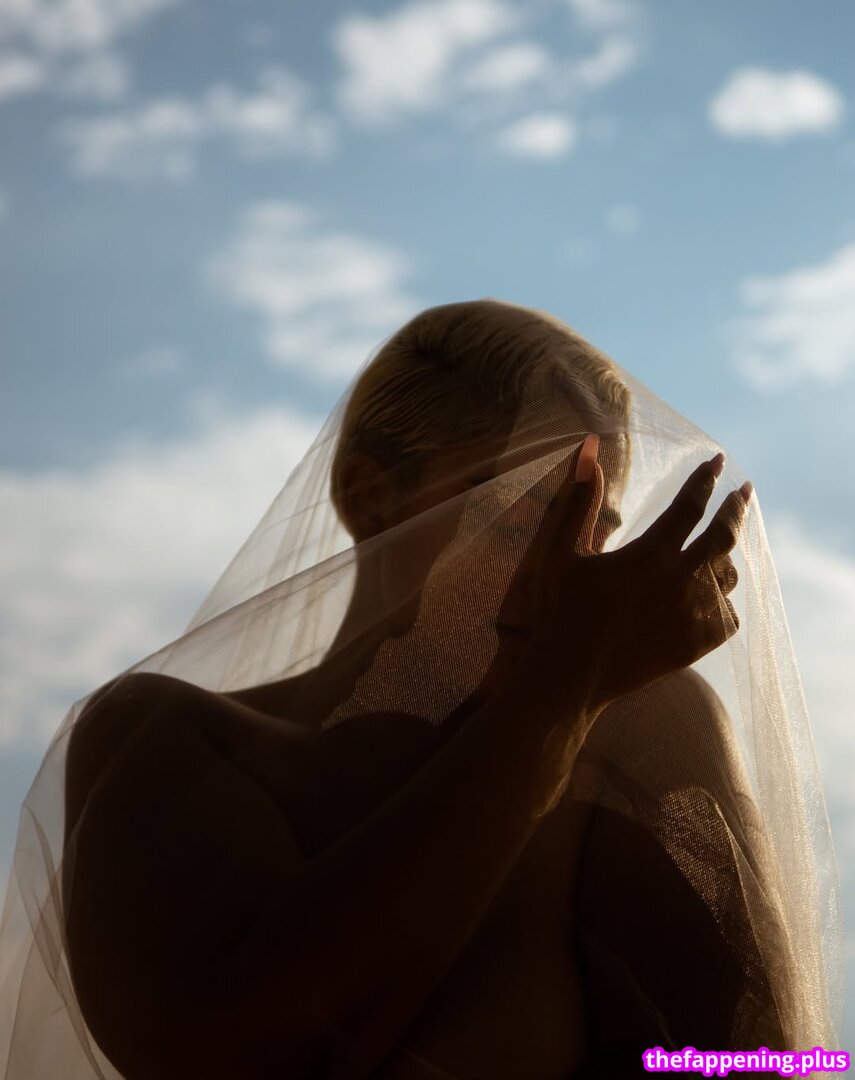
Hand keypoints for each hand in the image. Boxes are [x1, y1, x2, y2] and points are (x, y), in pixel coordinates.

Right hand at [498, 436, 750, 714]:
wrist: (570, 678)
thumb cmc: (559, 611)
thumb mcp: (559, 551)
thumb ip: (578, 498)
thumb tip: (589, 446)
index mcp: (649, 554)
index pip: (691, 505)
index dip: (706, 480)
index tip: (717, 462)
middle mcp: (680, 582)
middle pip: (725, 535)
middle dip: (736, 507)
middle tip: (744, 491)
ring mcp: (693, 616)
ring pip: (727, 576)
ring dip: (725, 556)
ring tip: (721, 546)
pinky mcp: (696, 645)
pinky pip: (727, 615)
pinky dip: (722, 601)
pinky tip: (711, 595)